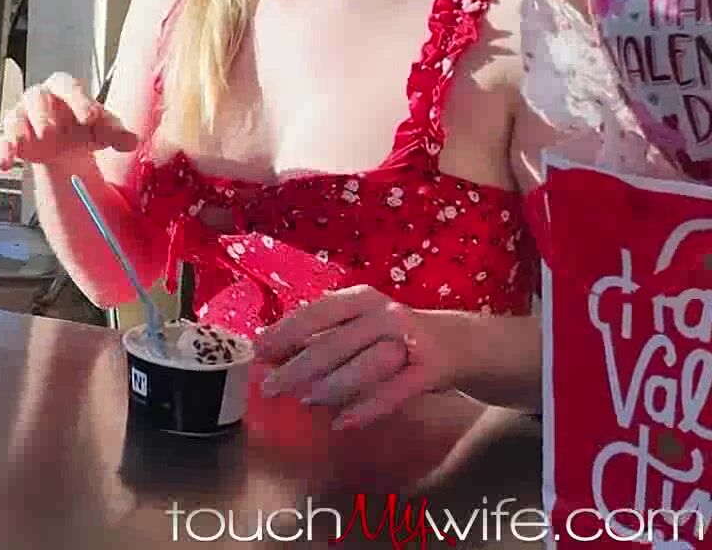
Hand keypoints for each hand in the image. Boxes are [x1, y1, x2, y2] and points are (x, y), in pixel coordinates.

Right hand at [0, 72, 138, 170]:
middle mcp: (41, 99)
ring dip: (23, 128)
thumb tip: (131, 141)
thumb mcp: (105, 130)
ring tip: (38, 141)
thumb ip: (118, 134)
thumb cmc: (86, 129)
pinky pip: (4, 142)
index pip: (68, 86)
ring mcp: (23, 117)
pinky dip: (4, 152)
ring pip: (16, 117)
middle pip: (36, 96)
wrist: (68, 146)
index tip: (90, 117)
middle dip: (45, 112)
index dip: (78, 100)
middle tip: (55, 130)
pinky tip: (6, 164)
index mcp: (65, 90)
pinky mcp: (12, 138)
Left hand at [254, 286, 451, 429]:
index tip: (258, 351)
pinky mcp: (430, 369)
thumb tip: (268, 352)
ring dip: (331, 386)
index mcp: (361, 298)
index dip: (285, 331)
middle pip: (335, 342)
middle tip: (270, 388)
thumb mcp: (358, 326)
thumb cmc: (393, 335)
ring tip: (306, 401)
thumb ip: (319, 337)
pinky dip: (365, 409)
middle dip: (298, 367)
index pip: (317, 312)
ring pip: (364, 366)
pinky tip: (342, 423)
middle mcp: (385, 314)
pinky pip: (394, 392)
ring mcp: (410, 341)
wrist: (461, 343)